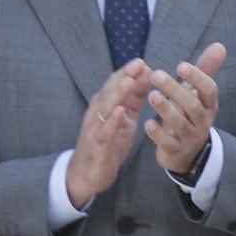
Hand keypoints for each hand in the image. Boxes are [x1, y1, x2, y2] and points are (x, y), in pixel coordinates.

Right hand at [66, 59, 154, 207]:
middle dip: (123, 76)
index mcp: (105, 105)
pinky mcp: (98, 145)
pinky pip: (105, 131)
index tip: (141, 61)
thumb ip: (134, 98)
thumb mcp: (125, 117)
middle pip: (109, 91)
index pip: (115, 84)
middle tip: (138, 64)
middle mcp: (98, 113)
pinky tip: (121, 111)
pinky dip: (112, 120)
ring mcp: (96, 128)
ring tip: (129, 81)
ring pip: (105, 107)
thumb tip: (148, 76)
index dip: (127, 73)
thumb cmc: (109, 142)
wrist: (87, 173)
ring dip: (117, 93)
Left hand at [145, 42, 225, 174]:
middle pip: (193, 105)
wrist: (188, 153)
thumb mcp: (199, 95)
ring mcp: (190, 137)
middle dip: (175, 90)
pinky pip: (168, 143)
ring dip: (165, 109)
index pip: (209, 90)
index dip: (197, 78)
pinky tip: (147, 123)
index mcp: (209, 105)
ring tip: (151, 95)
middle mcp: (202, 121)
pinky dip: (158, 134)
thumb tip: (220, 45)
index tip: (181, 65)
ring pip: (180, 124)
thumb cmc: (191, 115)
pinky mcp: (176, 151)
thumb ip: (206, 70)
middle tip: (156, 75)